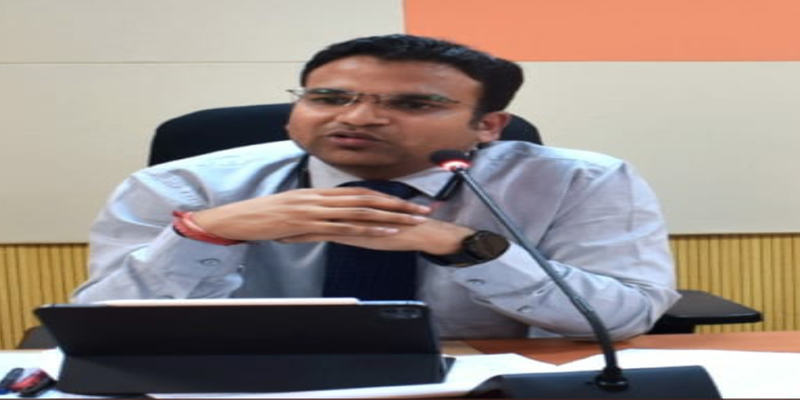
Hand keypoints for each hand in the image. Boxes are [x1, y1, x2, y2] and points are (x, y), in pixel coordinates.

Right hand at [191, 187, 430, 240]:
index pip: (358, 192)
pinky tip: (385, 231)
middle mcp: (321, 197)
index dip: (384, 196)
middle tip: (420, 209)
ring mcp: (316, 210)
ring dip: (389, 216)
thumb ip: (313, 210)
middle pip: (367, 199)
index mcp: (317, 192)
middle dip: (396, 204)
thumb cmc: (263, 215)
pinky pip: (344, 226)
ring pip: (361, 211)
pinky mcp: (309, 224)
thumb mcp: (291, 208)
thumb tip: (328, 215)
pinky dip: (368, 228)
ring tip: (411, 220)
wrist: (239, 217)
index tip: (405, 200)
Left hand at [278, 218, 474, 254]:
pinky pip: (320, 234)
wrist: (419, 231)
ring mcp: (346, 219)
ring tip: (268, 225)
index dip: (302, 204)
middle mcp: (346, 208)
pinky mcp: (349, 233)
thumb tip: (352, 217)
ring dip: (289, 223)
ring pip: (311, 219)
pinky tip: (286, 240)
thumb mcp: (378, 220)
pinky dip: (301, 236)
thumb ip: (364, 218)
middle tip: (267, 213)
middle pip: (311, 208)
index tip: (284, 207)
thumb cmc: (402, 227)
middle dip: (289, 211)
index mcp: (352, 203)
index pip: (321, 202)